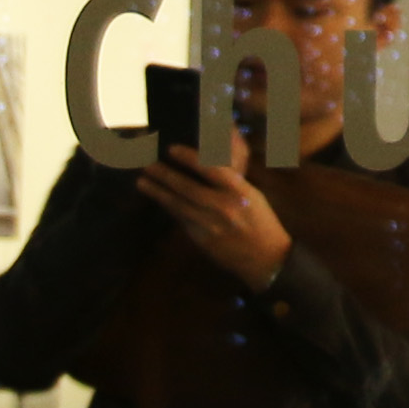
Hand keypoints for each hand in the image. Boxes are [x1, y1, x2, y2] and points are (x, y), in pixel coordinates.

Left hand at [138, 147, 293, 289]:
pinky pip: (181, 220)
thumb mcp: (253, 196)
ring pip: (178, 205)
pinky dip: (169, 208)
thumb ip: (231, 182)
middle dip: (165, 175)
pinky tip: (159, 200)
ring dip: (158, 192)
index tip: (171, 149)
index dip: (190, 158)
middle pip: (188, 187)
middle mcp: (224, 206)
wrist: (266, 258)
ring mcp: (210, 225)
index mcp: (240, 191)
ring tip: (142, 182)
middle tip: (147, 165)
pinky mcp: (201, 240)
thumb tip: (207, 164)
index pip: (212, 169)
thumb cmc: (261, 222)